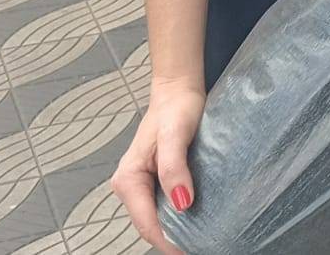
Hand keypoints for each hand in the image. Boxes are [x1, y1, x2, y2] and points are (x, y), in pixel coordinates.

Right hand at [110, 77, 204, 253]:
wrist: (179, 90)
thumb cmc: (177, 107)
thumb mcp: (176, 135)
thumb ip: (174, 169)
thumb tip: (181, 203)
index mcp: (129, 178)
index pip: (147, 223)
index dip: (168, 241)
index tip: (189, 250)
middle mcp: (130, 184)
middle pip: (149, 224)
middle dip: (171, 239)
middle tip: (200, 246)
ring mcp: (141, 183)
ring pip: (155, 217)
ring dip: (174, 229)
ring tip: (200, 237)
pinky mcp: (153, 178)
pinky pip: (161, 205)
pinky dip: (176, 216)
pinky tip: (194, 219)